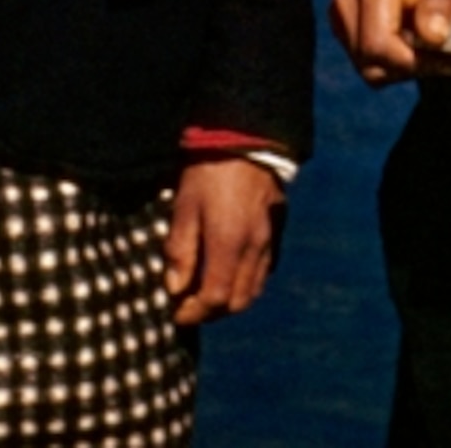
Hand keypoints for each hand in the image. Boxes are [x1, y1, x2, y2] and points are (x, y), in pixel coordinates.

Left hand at [165, 158, 283, 324]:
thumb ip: (180, 249)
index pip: (214, 298)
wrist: (246, 138)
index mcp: (228, 244)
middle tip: (190, 307)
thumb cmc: (209, 170)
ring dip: (230, 301)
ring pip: (254, 290)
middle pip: (237, 301)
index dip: (194, 312)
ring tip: (208, 295)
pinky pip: (264, 271)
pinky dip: (247, 284)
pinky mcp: (276, 231)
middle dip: (212, 312)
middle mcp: (253, 248)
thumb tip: (175, 287)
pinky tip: (230, 274)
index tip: (176, 313)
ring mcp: (268, 241)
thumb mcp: (185, 205)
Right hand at [328, 0, 450, 83]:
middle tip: (444, 56)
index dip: (414, 61)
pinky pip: (365, 62)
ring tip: (429, 48)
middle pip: (370, 62)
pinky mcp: (341, 22)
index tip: (447, 59)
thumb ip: (441, 2)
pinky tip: (412, 44)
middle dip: (410, 66)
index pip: (378, 45)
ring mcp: (339, 9)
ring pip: (367, 67)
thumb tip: (433, 36)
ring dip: (401, 67)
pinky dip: (391, 63)